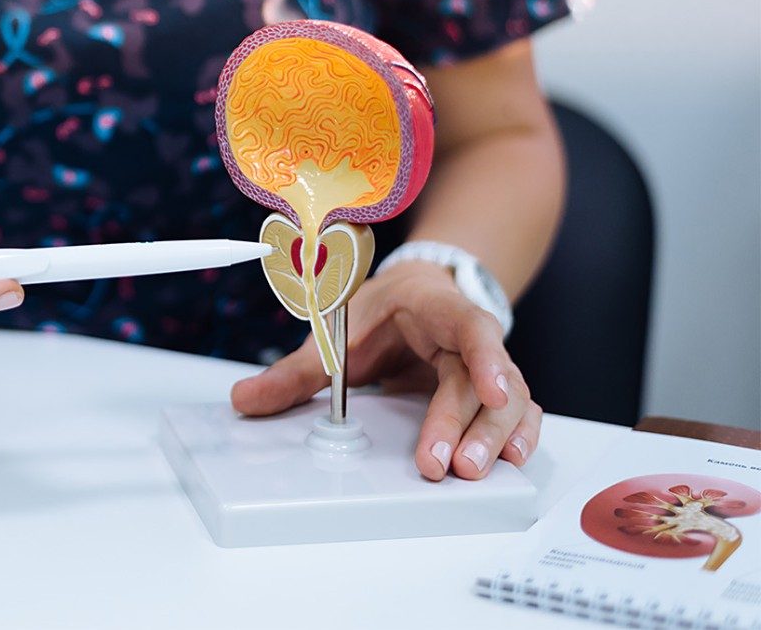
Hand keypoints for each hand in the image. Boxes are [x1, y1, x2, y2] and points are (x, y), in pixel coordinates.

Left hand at [231, 261, 539, 480]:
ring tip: (473, 470)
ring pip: (510, 400)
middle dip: (470, 424)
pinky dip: (518, 435)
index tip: (490, 390)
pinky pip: (516, 413)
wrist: (414, 294)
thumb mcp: (339, 329)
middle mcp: (469, 337)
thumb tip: (247, 399)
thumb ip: (296, 370)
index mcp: (437, 309)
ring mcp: (487, 366)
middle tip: (450, 464)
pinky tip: (512, 460)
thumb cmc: (383, 310)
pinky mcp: (490, 393)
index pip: (470, 327)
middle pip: (486, 379)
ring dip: (495, 436)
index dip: (486, 357)